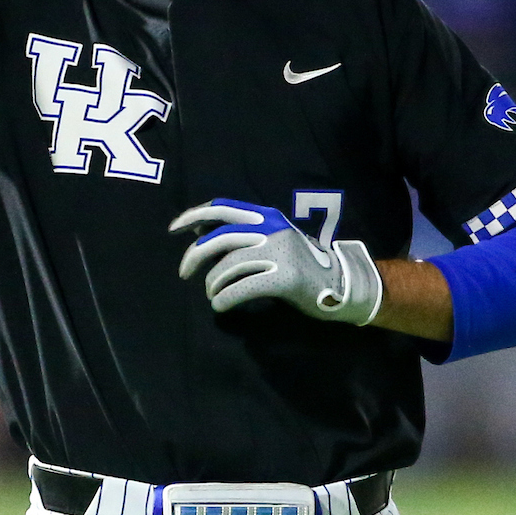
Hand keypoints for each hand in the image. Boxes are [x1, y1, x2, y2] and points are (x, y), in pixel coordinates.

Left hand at [169, 198, 382, 325]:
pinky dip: (225, 299)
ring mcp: (281, 253)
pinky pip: (243, 288)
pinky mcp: (285, 278)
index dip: (194, 215)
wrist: (341, 284)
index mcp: (267, 216)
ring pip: (230, 266)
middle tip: (184, 274)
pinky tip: (220, 306)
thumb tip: (200, 232)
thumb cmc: (300, 263)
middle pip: (221, 238)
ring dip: (213, 283)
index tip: (173, 228)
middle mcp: (272, 229)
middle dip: (195, 255)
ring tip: (212, 294)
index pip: (224, 208)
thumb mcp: (273, 238)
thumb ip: (242, 234)